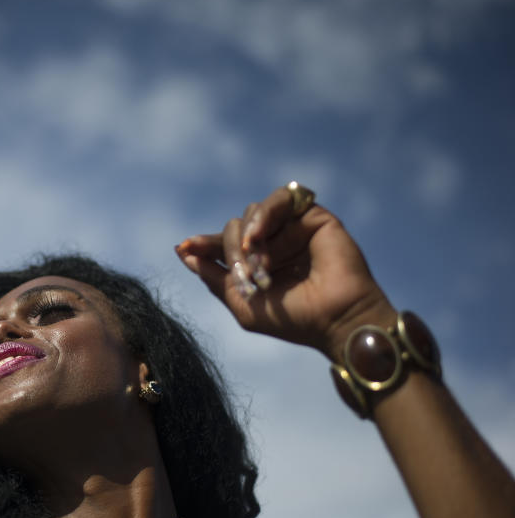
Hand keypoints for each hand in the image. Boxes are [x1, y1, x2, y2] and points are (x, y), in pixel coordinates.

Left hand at [175, 185, 395, 361]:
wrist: (334, 319)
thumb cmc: (292, 318)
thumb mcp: (242, 303)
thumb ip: (213, 278)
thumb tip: (184, 254)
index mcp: (257, 264)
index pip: (223, 245)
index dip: (203, 244)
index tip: (183, 247)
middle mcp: (273, 244)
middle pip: (234, 227)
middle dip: (228, 249)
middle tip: (240, 270)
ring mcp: (292, 229)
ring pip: (252, 212)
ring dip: (246, 236)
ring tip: (255, 260)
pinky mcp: (311, 215)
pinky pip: (280, 198)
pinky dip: (264, 215)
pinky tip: (258, 237)